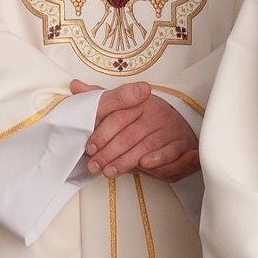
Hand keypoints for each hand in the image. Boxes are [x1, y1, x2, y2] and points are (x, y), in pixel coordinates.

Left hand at [70, 78, 199, 180]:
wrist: (179, 124)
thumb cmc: (146, 118)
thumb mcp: (122, 106)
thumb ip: (101, 99)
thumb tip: (75, 85)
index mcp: (141, 103)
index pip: (118, 117)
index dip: (102, 133)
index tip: (89, 147)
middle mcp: (156, 114)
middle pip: (130, 135)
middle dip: (109, 153)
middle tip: (95, 166)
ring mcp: (170, 128)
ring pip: (146, 146)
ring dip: (127, 161)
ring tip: (110, 171)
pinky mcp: (182, 143)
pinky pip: (171, 151)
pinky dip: (159, 159)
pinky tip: (145, 164)